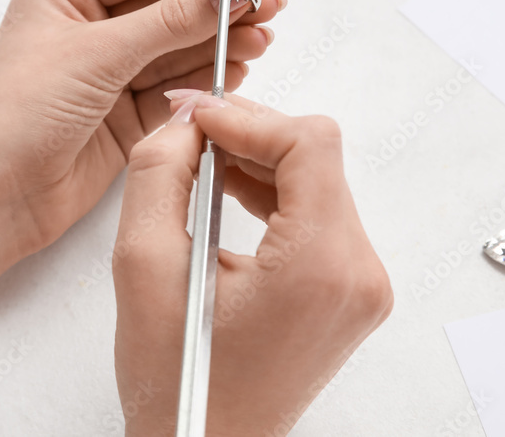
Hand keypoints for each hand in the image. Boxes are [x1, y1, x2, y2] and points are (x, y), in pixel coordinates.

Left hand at [0, 0, 284, 291]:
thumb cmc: (14, 114)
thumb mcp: (96, 54)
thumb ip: (166, 24)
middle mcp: (87, 32)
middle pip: (165, 9)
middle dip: (215, 9)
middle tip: (264, 5)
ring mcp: (108, 76)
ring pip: (175, 51)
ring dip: (217, 45)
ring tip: (260, 38)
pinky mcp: (125, 117)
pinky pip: (174, 90)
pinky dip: (206, 81)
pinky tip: (236, 70)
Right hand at [112, 94, 392, 435]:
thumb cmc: (180, 387)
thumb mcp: (143, 265)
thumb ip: (157, 174)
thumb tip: (184, 125)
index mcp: (320, 267)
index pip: (309, 144)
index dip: (249, 119)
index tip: (200, 118)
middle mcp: (358, 274)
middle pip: (316, 159)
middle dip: (250, 135)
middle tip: (192, 134)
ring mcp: (360, 286)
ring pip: (318, 182)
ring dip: (259, 163)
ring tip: (201, 165)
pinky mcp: (349, 292)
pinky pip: (319, 216)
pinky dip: (274, 195)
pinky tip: (228, 191)